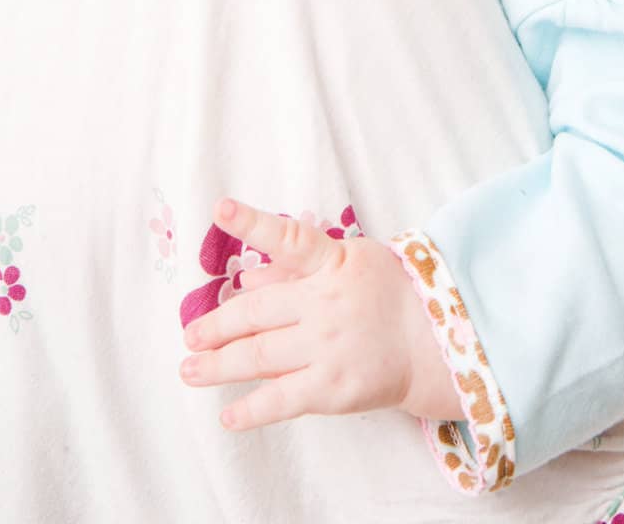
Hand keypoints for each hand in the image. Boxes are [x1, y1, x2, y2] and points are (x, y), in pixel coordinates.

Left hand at [179, 198, 461, 430]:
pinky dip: (251, 409)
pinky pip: (281, 400)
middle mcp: (325, 303)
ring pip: (258, 356)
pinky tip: (228, 415)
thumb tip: (250, 274)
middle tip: (190, 336)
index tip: (221, 208)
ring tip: (190, 370)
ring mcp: (327, 347)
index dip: (253, 222)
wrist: (433, 343)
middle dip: (216, 325)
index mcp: (333, 263)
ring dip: (218, 365)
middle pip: (255, 311)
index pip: (290, 238)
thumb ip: (300, 267)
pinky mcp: (332, 388)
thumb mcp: (352, 262)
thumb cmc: (388, 295)